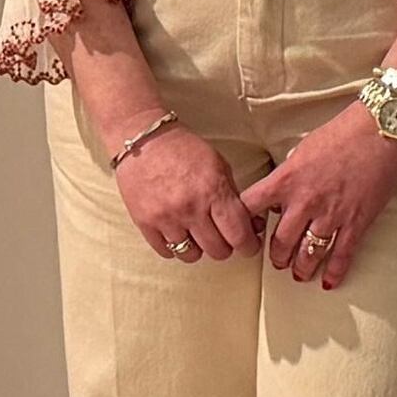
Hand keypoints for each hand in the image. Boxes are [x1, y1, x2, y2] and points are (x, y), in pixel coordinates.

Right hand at [106, 117, 256, 267]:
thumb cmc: (183, 150)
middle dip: (225, 247)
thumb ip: (235, 197)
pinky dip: (174, 247)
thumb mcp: (218, 165)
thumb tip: (252, 226)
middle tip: (223, 237)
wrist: (144, 140)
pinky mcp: (145, 223)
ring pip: (191, 255)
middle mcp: (190, 207)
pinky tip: (178, 232)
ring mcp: (166, 217)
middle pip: (218, 251)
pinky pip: (166, 251)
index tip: (248, 245)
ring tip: (198, 234)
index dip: (248, 245)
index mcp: (213, 190)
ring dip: (199, 248)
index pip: (238, 235)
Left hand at [243, 105, 396, 291]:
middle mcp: (305, 202)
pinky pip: (341, 255)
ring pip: (308, 254)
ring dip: (300, 268)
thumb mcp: (304, 149)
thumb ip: (290, 173)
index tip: (245, 230)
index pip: (250, 207)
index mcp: (287, 180)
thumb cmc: (344, 132)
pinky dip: (334, 272)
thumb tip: (282, 189)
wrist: (382, 130)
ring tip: (298, 273)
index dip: (243, 222)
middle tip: (277, 260)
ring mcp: (331, 215)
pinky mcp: (357, 222)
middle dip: (276, 256)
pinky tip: (329, 281)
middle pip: (279, 241)